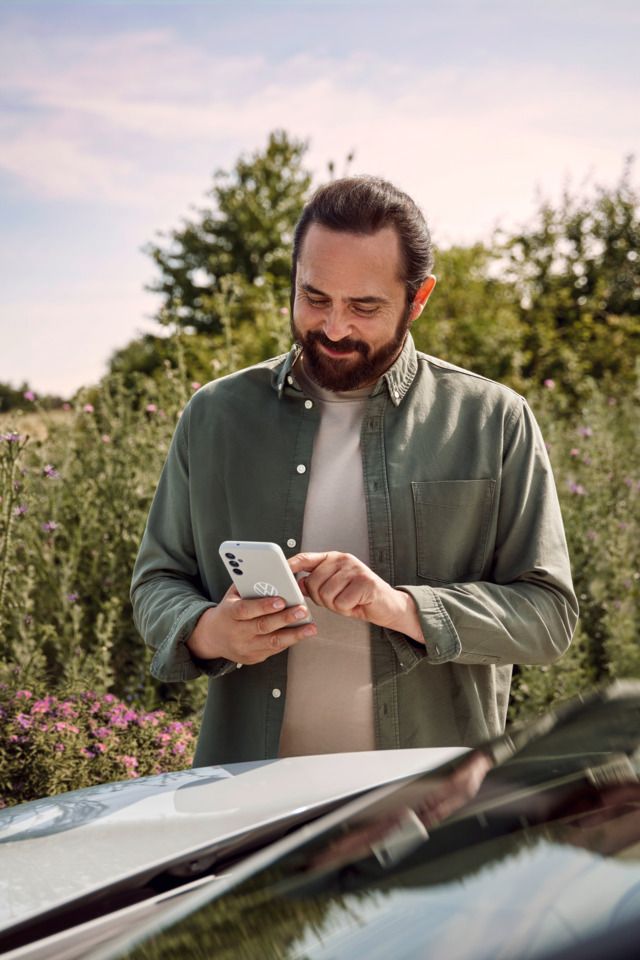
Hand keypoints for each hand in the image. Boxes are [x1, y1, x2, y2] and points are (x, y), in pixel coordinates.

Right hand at [186, 585, 316, 664]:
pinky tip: (301, 634)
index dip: (264, 606)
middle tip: (302, 610)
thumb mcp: (232, 595)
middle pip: (263, 626)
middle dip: (285, 618)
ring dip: (294, 635)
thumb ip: (248, 585)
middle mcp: (237, 633)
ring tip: (310, 627)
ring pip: (272, 642)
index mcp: (229, 614)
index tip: (281, 600)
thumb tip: (271, 574)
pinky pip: (274, 650)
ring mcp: (245, 647)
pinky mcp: (253, 658)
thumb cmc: (227, 611)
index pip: (246, 610)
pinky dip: (289, 641)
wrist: (212, 638)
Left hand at [289, 551, 423, 641]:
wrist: (388, 606)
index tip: (279, 571)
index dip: (291, 565)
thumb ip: (317, 583)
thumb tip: (297, 584)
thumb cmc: (360, 597)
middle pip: (313, 582)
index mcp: (333, 558)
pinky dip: (347, 609)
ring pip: (326, 594)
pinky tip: (356, 604)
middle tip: (336, 600)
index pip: (306, 558)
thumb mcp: (335, 587)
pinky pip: (341, 603)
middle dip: (321, 599)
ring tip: (348, 601)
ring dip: (335, 605)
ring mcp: (355, 569)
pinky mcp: (365, 582)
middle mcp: (343, 560)